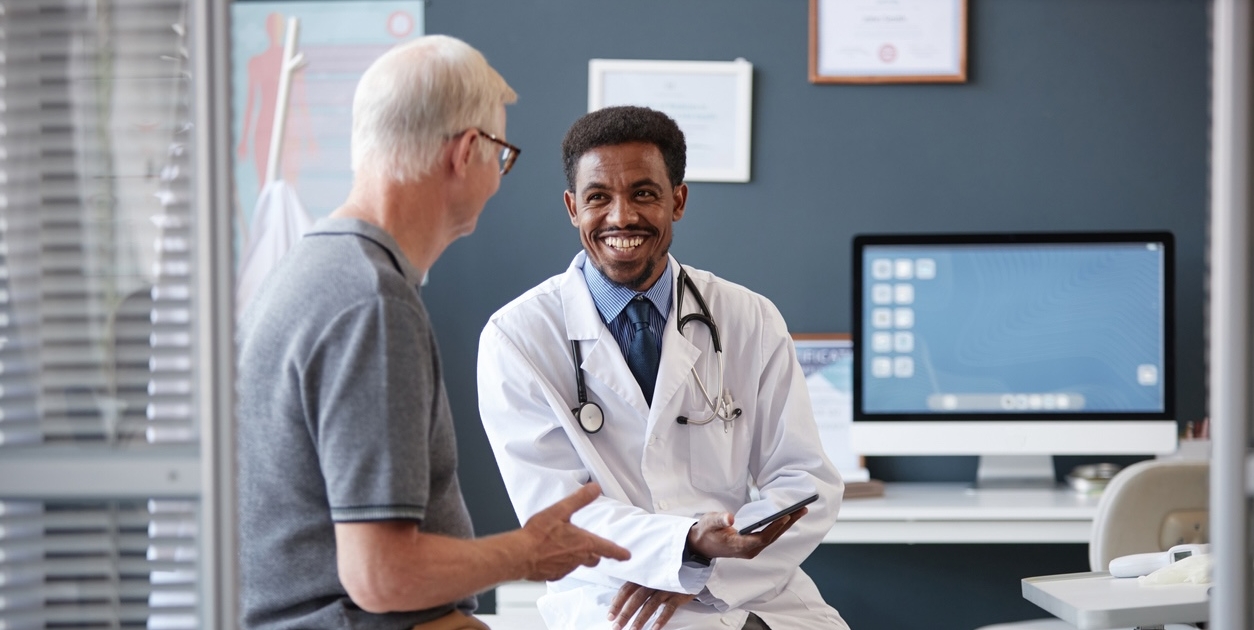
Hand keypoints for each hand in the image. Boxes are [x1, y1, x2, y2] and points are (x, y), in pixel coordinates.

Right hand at [519, 482, 630, 580]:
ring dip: (578, 558)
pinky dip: (562, 564)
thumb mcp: (561, 510)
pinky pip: (563, 570)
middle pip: (594, 559)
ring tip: (568, 549)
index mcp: (584, 543)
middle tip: (596, 550)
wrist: (519, 555)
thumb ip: (579, 499)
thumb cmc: (538, 534)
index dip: (619, 552)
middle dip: (597, 554)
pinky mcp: (553, 575)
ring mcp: (566, 568)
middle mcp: (578, 558)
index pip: (608, 549)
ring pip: (578, 564)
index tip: (626, 555)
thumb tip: (594, 488)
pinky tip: (552, 557)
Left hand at [608, 581, 695, 629]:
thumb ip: (631, 589)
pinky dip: (662, 619)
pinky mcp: (678, 594)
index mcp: (642, 577)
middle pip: (636, 598)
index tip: (610, 617)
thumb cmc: (663, 577)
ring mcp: (666, 587)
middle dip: (625, 614)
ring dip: (641, 619)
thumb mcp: (647, 580)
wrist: (690, 566)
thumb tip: (613, 602)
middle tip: (616, 627)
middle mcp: (652, 581)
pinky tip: (654, 629)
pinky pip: (669, 608)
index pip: (626, 590)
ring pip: (651, 604)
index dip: (617, 603)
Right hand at [687, 507, 806, 560]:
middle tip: (802, 509)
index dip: (775, 527)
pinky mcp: (753, 545)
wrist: (701, 546)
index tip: (786, 515)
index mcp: (739, 546)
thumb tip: (730, 518)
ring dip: (787, 524)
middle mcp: (749, 550)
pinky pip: (770, 536)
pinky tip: (788, 517)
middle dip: (788, 523)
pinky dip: (780, 526)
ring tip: (800, 510)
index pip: (762, 538)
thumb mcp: (708, 523)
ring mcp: (752, 549)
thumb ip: (718, 520)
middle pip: (773, 537)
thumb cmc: (705, 532)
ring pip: (774, 537)